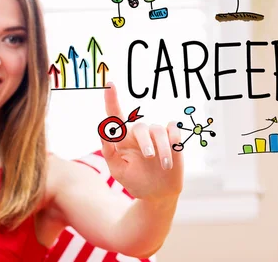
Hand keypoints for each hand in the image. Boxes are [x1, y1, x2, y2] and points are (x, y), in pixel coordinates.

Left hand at [99, 82, 183, 202]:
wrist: (158, 194)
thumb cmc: (135, 181)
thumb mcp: (117, 169)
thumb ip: (108, 149)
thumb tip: (103, 129)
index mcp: (122, 139)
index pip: (115, 116)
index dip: (111, 99)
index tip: (109, 84)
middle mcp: (138, 134)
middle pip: (140, 127)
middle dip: (145, 142)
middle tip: (149, 157)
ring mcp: (156, 135)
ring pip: (158, 130)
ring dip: (161, 148)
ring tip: (164, 165)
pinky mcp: (172, 137)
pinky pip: (173, 128)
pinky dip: (173, 139)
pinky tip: (174, 152)